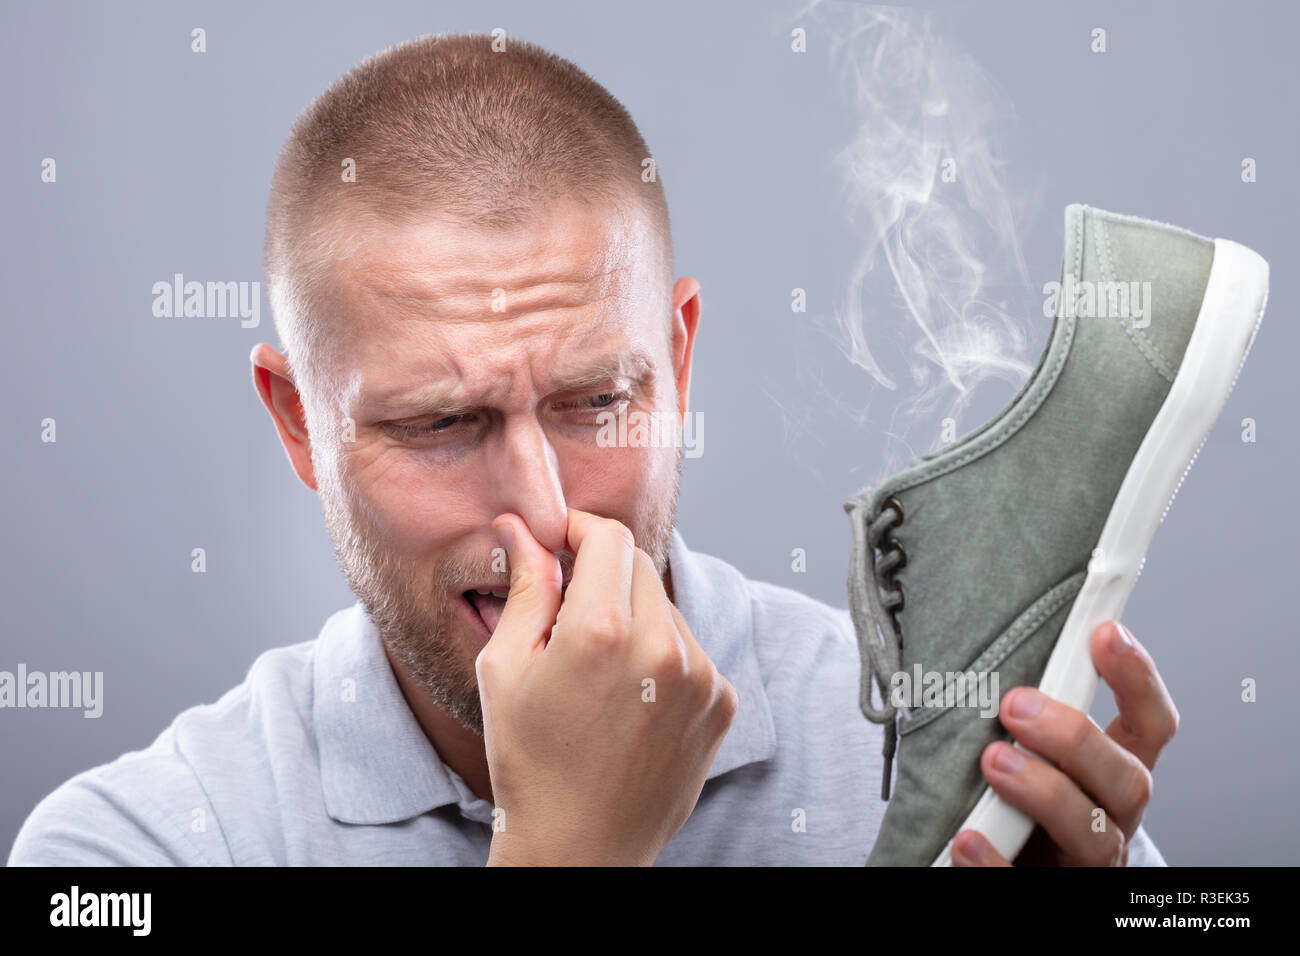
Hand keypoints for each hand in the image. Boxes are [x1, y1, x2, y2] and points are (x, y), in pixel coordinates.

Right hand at [478, 508, 738, 865]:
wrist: (580, 847)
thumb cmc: (529, 761)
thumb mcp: (505, 668)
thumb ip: (526, 588)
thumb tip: (526, 529)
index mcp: (601, 630)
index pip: (608, 537)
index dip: (580, 530)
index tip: (562, 541)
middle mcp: (662, 645)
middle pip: (638, 567)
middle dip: (603, 575)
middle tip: (569, 615)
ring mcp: (700, 676)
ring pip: (666, 609)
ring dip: (635, 619)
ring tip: (600, 675)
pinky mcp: (721, 703)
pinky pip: (691, 652)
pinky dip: (663, 659)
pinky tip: (631, 702)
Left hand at [952, 621, 1177, 865]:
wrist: (1015, 869)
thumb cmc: (1019, 805)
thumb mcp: (1037, 757)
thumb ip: (1030, 719)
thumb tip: (980, 653)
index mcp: (1114, 777)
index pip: (1152, 726)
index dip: (1138, 679)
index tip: (1104, 633)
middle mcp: (1113, 820)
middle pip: (1128, 781)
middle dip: (1076, 739)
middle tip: (1016, 705)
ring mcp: (1088, 863)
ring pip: (1096, 837)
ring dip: (1046, 793)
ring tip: (992, 762)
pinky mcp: (1052, 891)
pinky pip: (1029, 885)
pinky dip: (995, 864)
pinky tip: (965, 840)